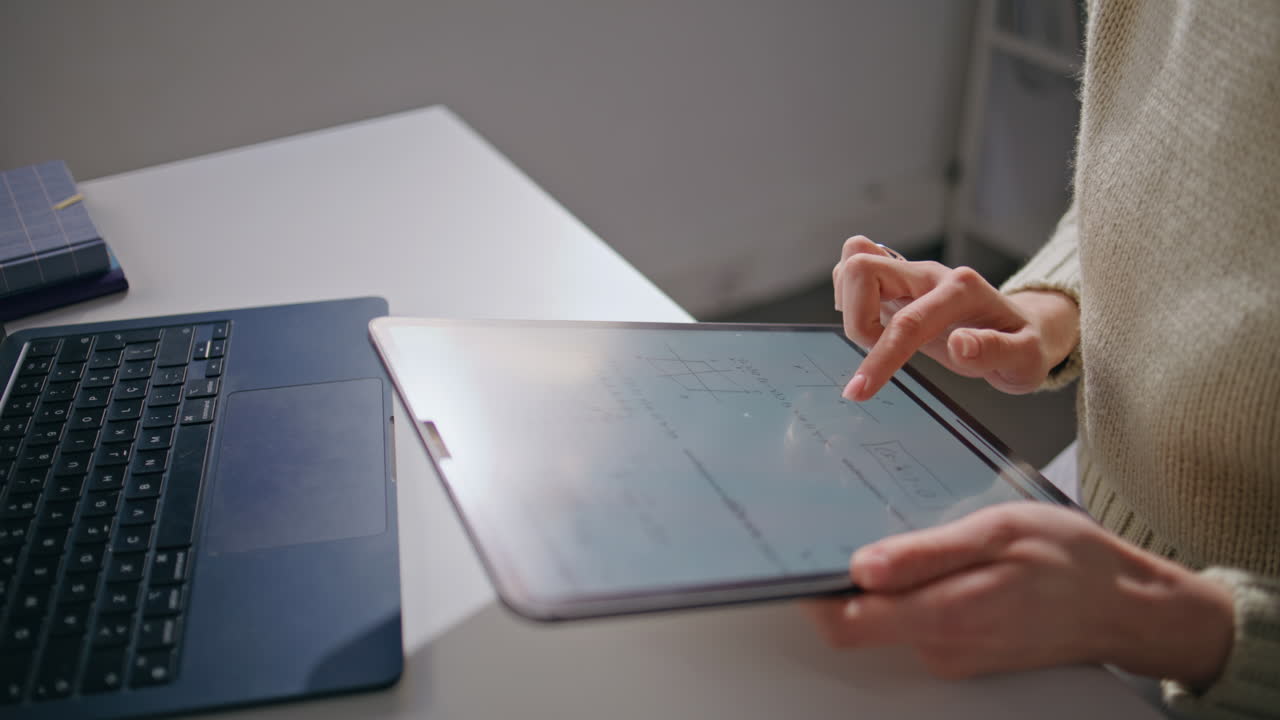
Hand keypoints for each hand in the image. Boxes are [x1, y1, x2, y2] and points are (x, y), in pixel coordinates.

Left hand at [804, 503, 1234, 687]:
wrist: (1127, 607)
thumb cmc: (1070, 560)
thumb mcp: (999, 533)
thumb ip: (926, 554)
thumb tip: (862, 565)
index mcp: (944, 615)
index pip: (844, 622)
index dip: (809, 592)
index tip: (795, 551)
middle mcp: (940, 646)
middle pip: (857, 620)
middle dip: (837, 578)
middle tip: (835, 522)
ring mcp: (951, 653)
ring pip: (887, 618)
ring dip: (880, 580)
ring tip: (895, 528)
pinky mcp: (962, 650)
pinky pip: (916, 620)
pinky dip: (911, 590)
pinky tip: (933, 555)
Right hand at [831, 236, 1078, 399]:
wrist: (1024, 327)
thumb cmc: (1023, 345)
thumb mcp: (1025, 359)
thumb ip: (995, 351)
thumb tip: (960, 345)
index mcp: (962, 290)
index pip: (908, 321)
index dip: (879, 357)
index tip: (859, 391)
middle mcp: (930, 274)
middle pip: (863, 267)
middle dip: (855, 317)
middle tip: (873, 349)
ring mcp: (911, 274)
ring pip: (853, 261)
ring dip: (849, 305)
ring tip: (873, 338)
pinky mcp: (897, 282)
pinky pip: (855, 272)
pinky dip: (848, 298)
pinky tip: (870, 325)